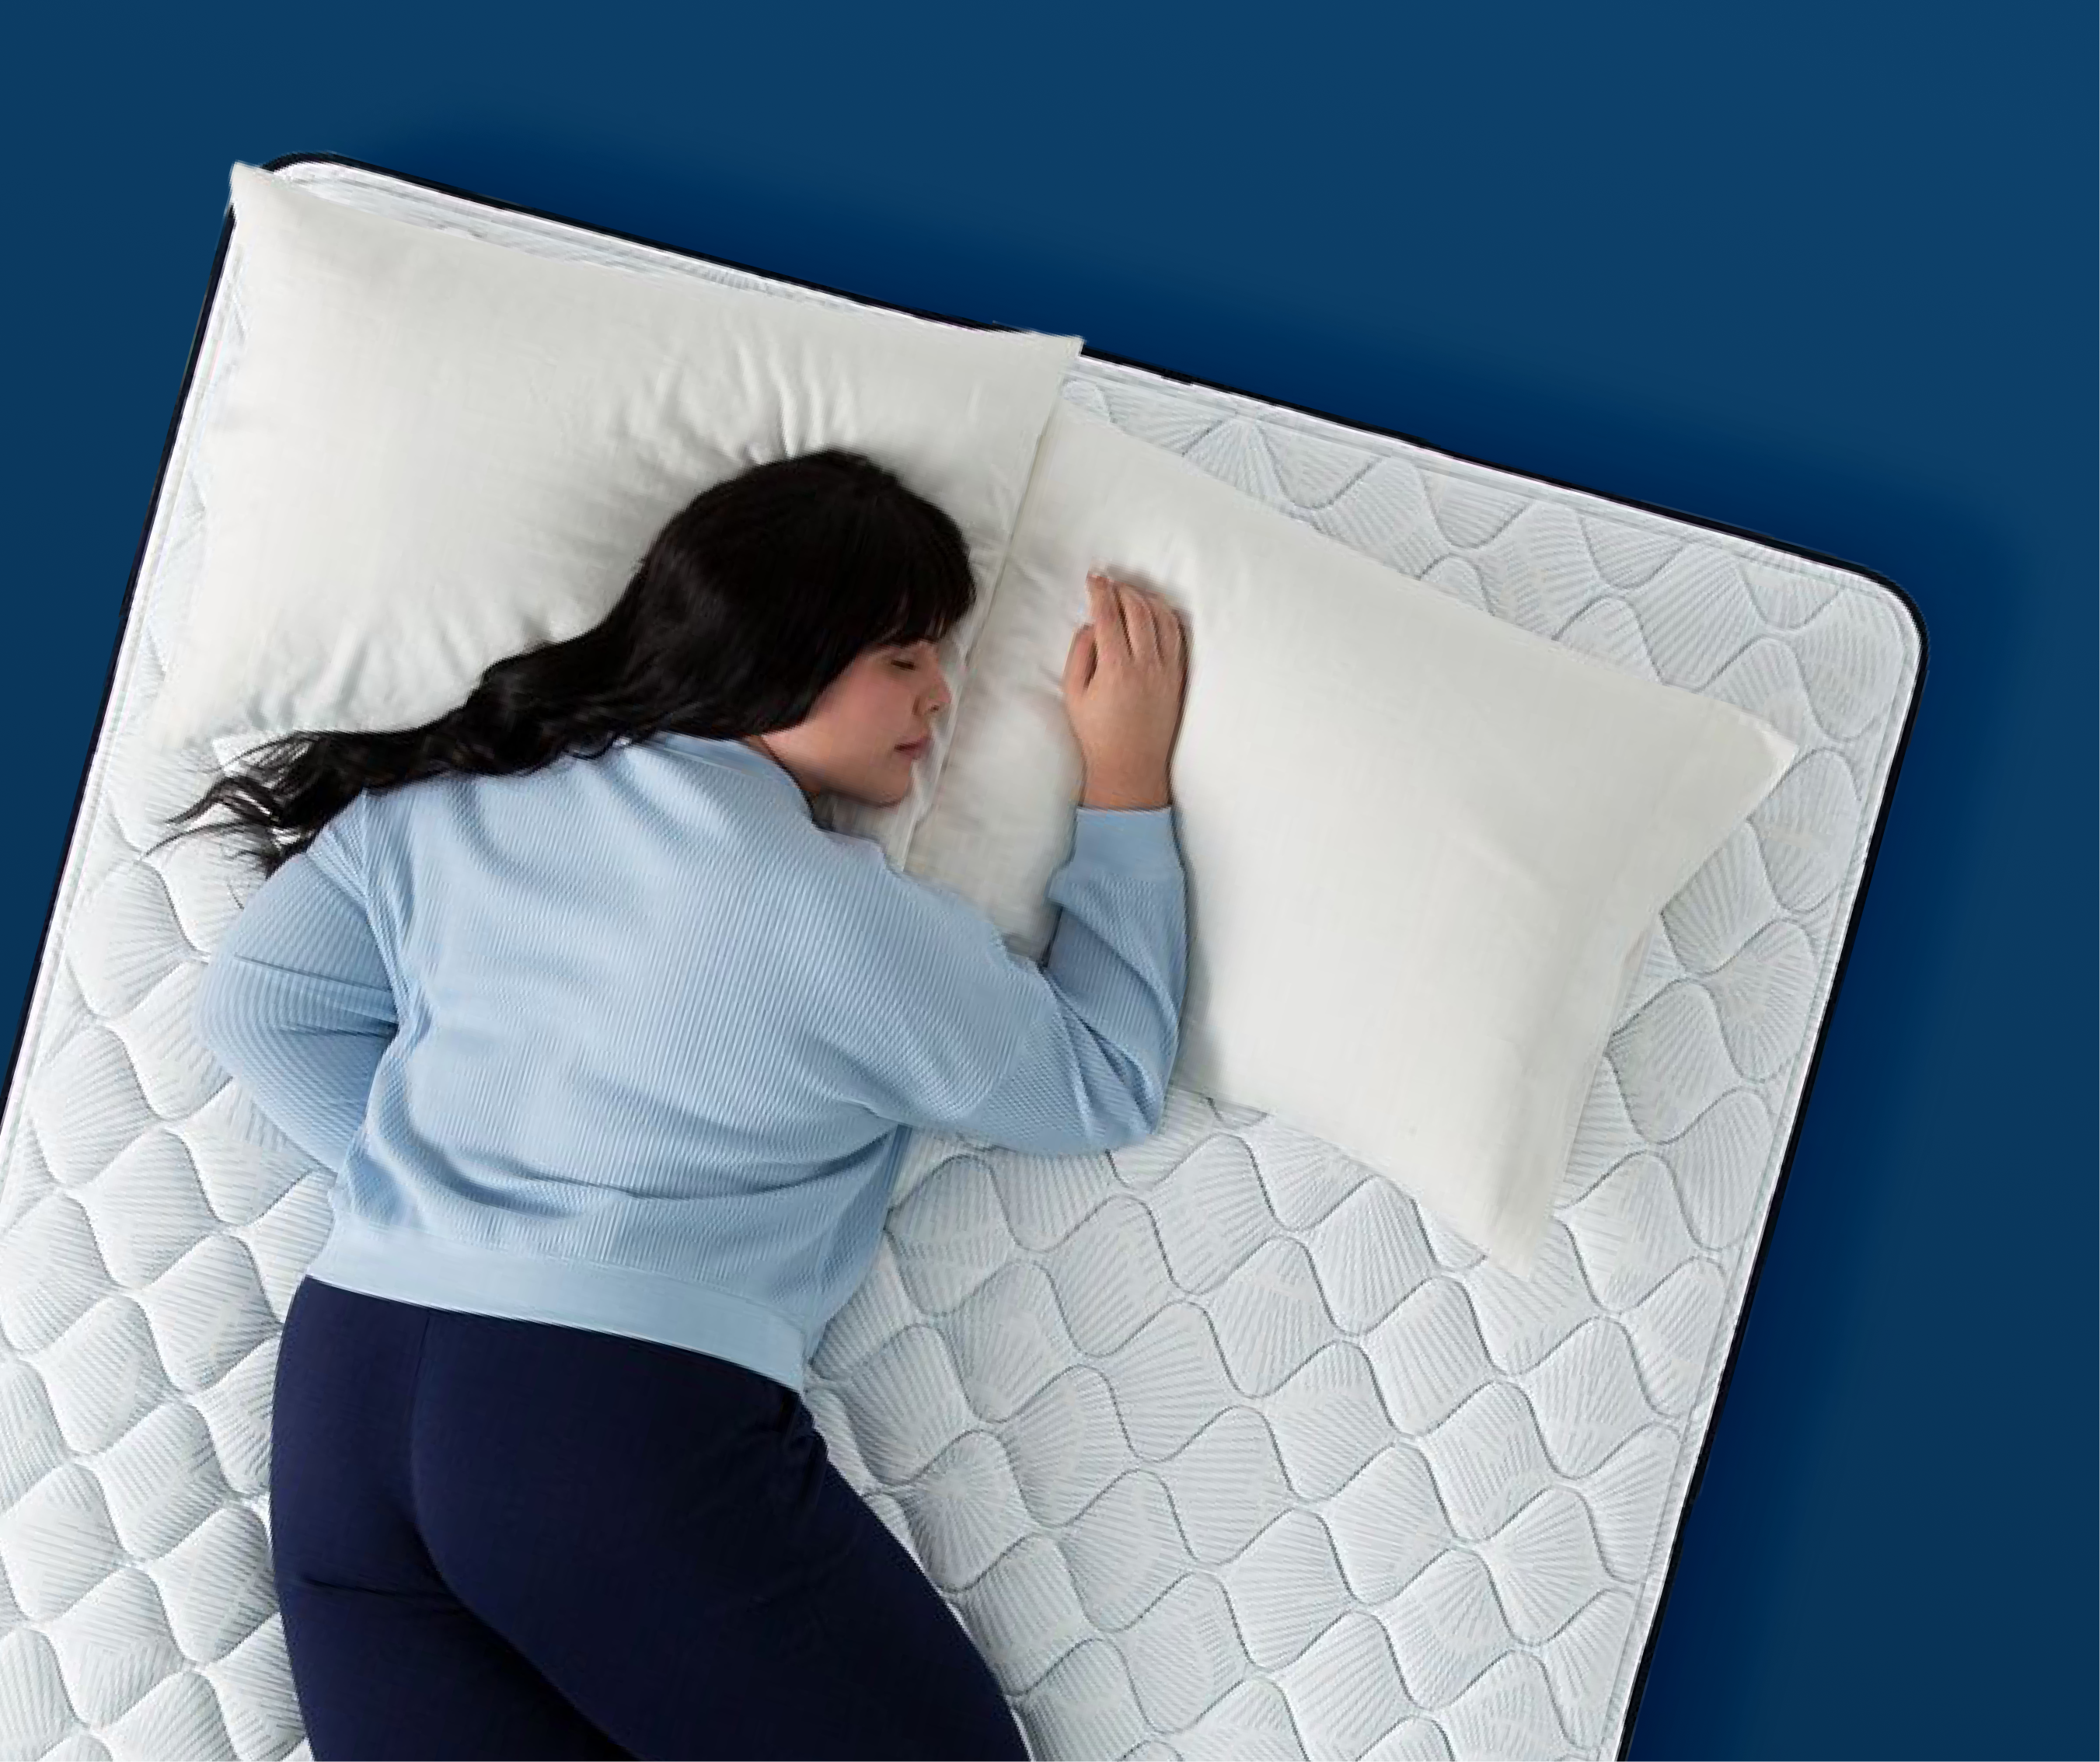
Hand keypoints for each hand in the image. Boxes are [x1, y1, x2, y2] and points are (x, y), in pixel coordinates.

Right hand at [1062, 571, 1187, 807]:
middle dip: (1123, 590)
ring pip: (1163, 618)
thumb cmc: (1097, 733)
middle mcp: (1145, 665)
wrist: (1131, 766)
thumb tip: (1091, 625)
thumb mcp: (1074, 694)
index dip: (1100, 591)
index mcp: (1115, 668)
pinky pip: (1178, 636)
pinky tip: (1155, 614)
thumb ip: (1080, 654)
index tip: (1094, 577)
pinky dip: (1167, 618)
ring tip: (1132, 596)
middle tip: (1111, 585)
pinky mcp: (1178, 678)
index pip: (1108, 615)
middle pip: (1138, 609)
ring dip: (1147, 599)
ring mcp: (1166, 670)